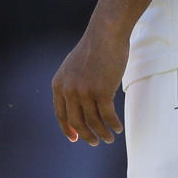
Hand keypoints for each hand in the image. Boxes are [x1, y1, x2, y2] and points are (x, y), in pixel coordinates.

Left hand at [51, 18, 126, 146]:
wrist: (105, 34)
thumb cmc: (92, 49)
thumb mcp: (73, 68)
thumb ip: (72, 85)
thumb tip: (78, 106)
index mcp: (59, 84)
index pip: (60, 115)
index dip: (68, 129)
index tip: (75, 139)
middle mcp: (68, 90)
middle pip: (76, 122)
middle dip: (86, 136)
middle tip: (95, 142)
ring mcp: (84, 91)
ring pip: (93, 122)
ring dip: (102, 133)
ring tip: (109, 138)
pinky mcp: (101, 91)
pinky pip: (108, 116)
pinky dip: (113, 125)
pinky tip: (118, 128)